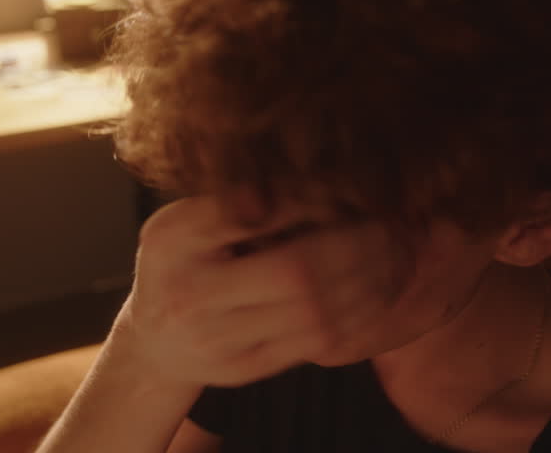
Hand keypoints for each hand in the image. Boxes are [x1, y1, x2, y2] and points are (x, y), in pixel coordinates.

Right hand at [113, 196, 406, 387]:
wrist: (154, 342)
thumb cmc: (176, 263)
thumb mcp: (187, 219)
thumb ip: (237, 200)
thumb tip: (317, 180)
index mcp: (173, 240)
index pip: (254, 213)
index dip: (312, 201)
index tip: (351, 189)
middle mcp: (190, 294)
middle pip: (295, 272)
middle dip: (358, 247)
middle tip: (391, 225)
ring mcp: (217, 340)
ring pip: (314, 314)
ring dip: (368, 283)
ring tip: (396, 256)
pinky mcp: (243, 369)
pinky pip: (314, 344)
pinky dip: (357, 315)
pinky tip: (377, 291)